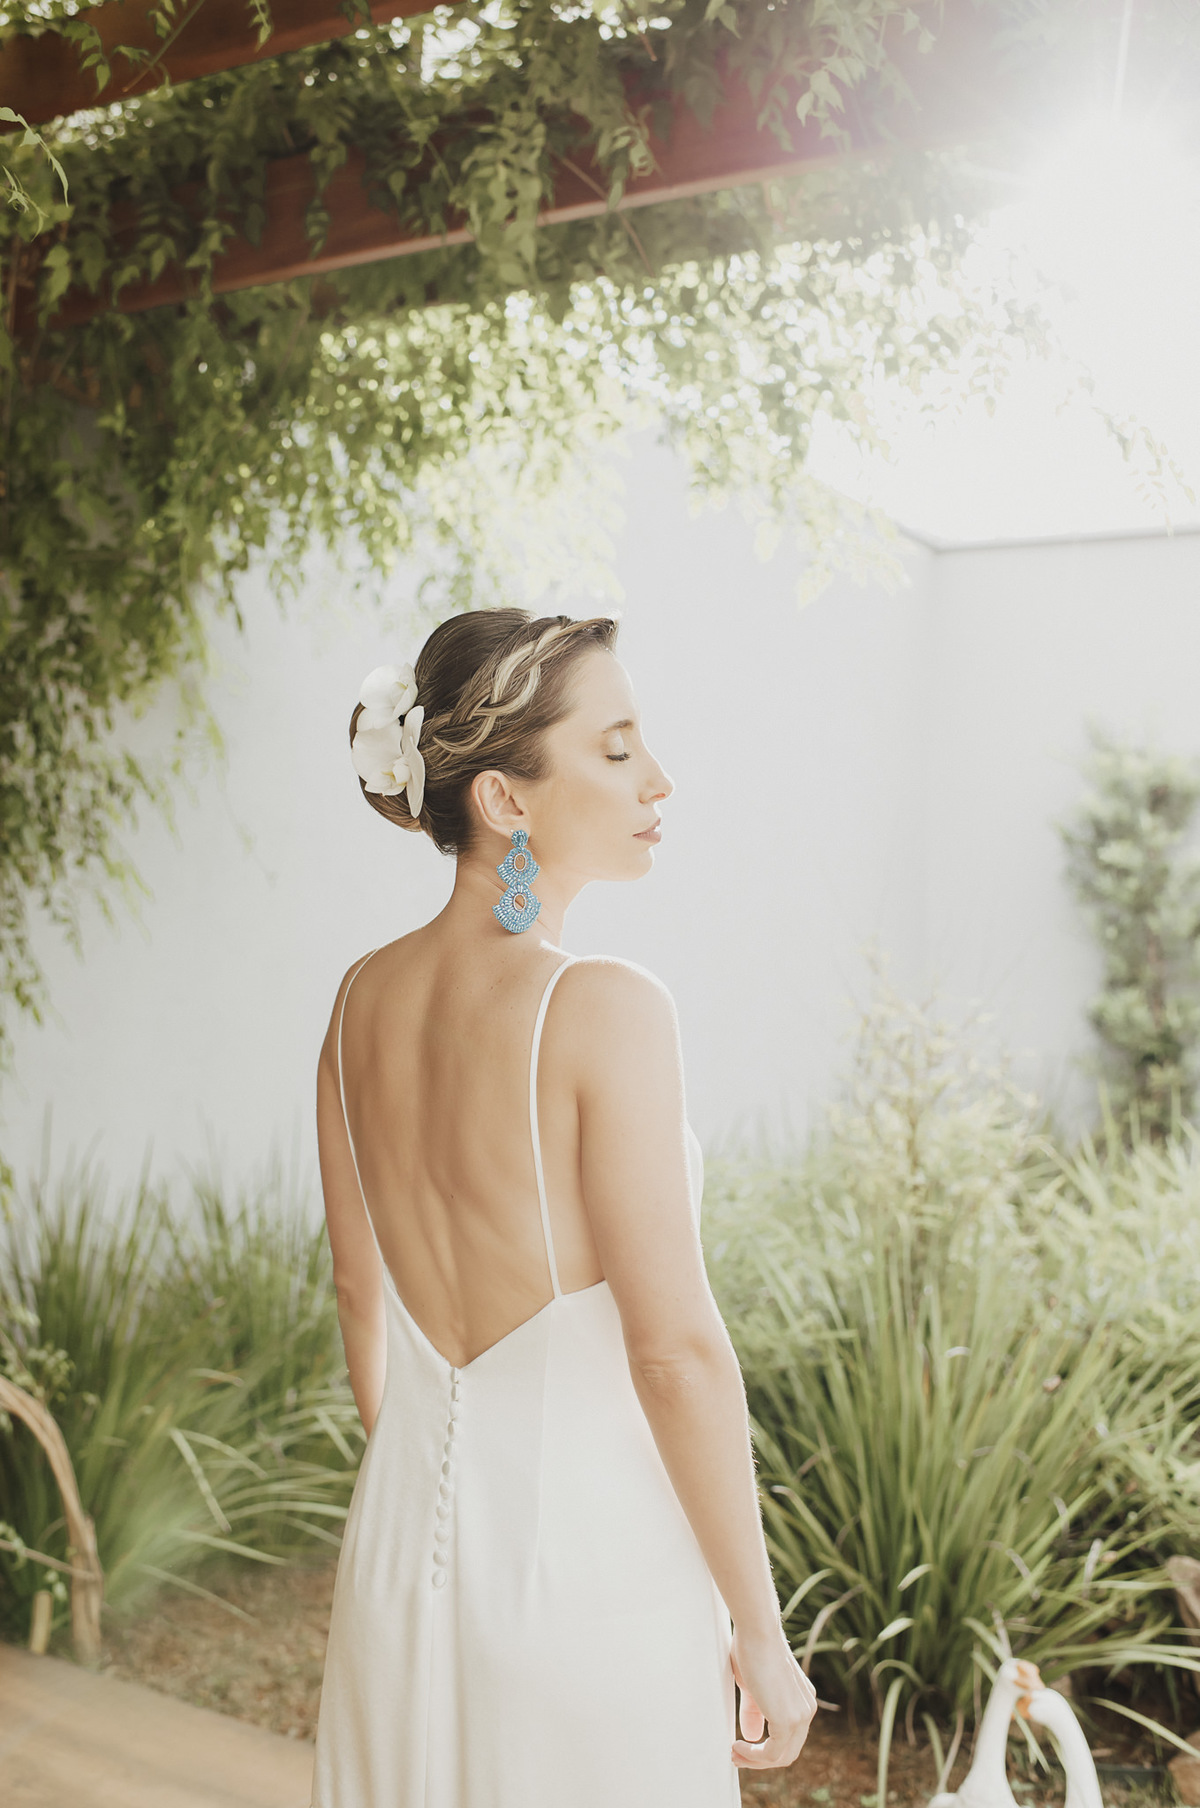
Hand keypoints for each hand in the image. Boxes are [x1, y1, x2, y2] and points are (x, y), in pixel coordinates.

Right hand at [730, 1623, 817, 1770]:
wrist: (758, 1632)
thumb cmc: (752, 1650)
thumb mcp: (752, 1687)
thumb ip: (754, 1712)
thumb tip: (751, 1736)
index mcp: (802, 1700)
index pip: (789, 1737)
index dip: (766, 1747)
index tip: (741, 1746)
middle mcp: (806, 1709)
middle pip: (788, 1751)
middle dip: (760, 1759)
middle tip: (736, 1755)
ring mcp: (800, 1716)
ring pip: (782, 1756)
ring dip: (755, 1760)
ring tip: (734, 1753)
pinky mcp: (788, 1720)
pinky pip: (773, 1753)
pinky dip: (754, 1756)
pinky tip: (737, 1747)